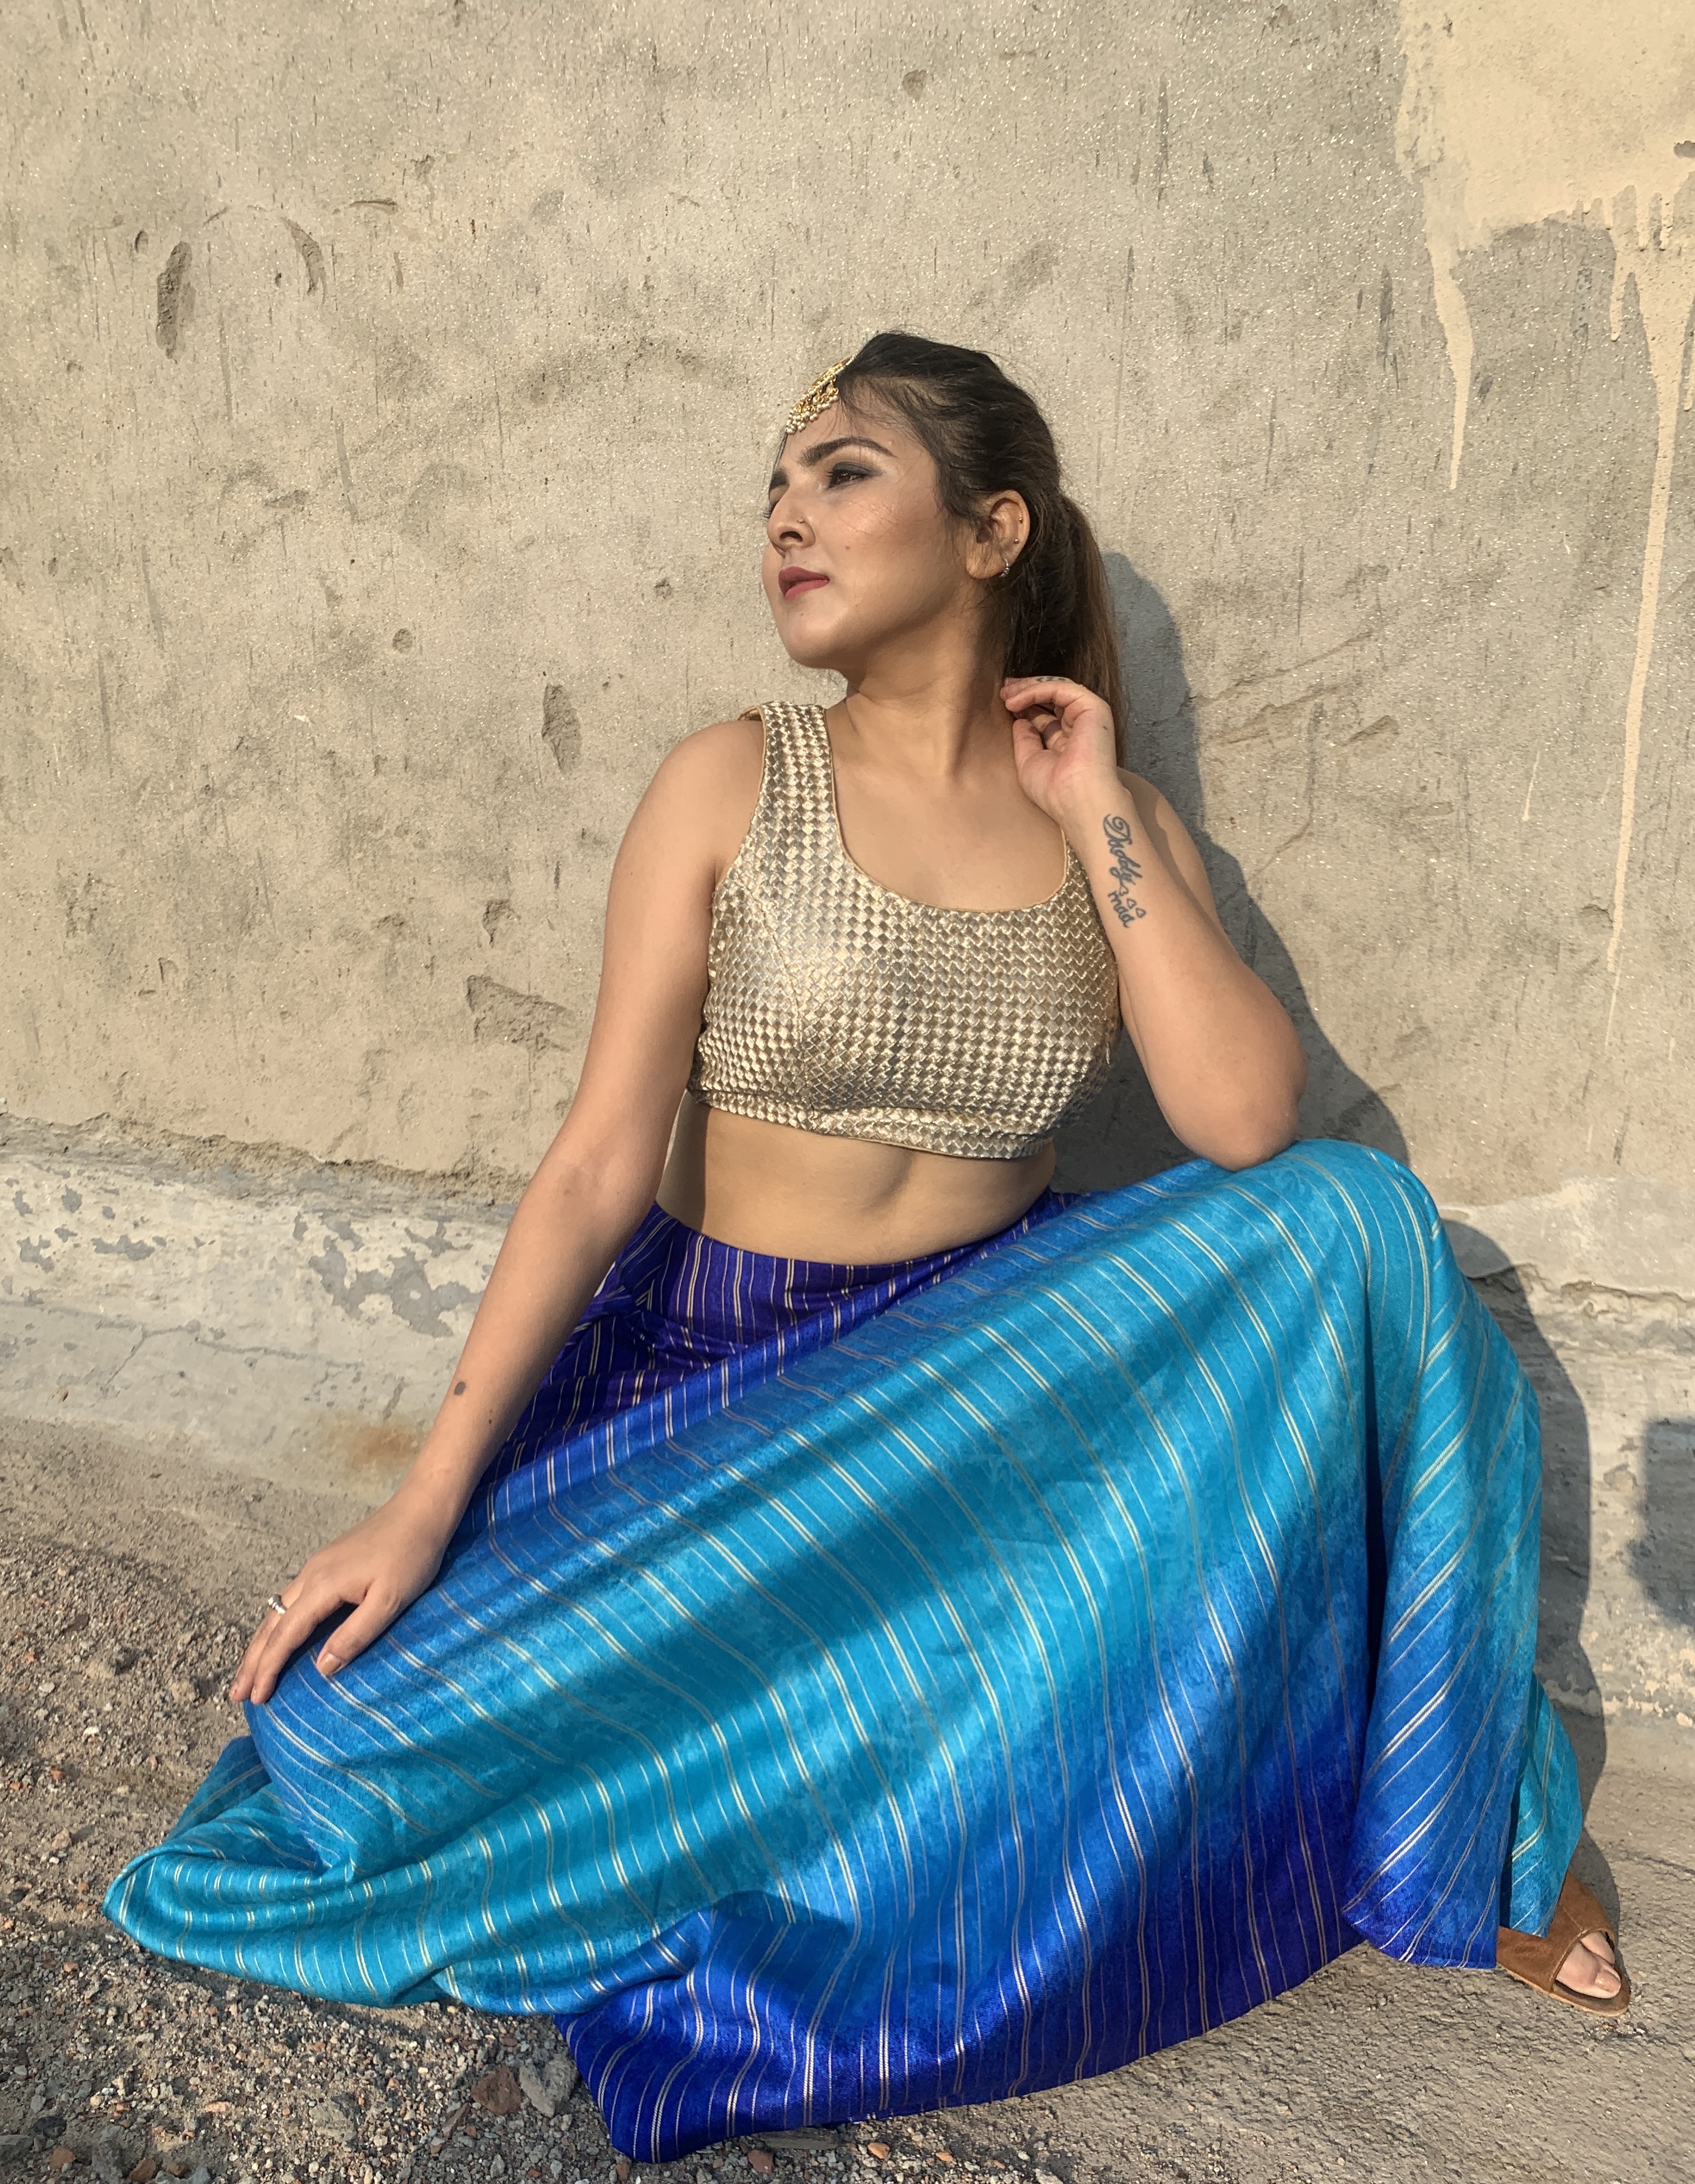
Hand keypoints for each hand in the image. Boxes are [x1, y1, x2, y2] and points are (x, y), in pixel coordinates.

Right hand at [229, 1486, 457, 1705]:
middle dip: (252, 1660)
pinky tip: (280, 1637)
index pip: (286, 1634)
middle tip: (236, 1694)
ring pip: (277, 1611)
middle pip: (272, 1624)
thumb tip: (321, 1668)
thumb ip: (355, 1635)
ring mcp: (317, 1566)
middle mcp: (311, 1575)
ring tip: (250, 1673)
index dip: (269, 1668)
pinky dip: (277, 1625)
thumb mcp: (390, 1601)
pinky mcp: (327, 1563)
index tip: (255, 1697)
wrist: (420, 1510)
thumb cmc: (411, 1555)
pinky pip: (291, 1601)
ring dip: (262, 1643)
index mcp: (322, 1585)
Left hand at [1001, 676, 1121, 829]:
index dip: (1024, 706)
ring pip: (1056, 689)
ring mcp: (1088, 717)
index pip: (1045, 716)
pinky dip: (1036, 690)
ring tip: (1005, 693)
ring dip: (1028, 688)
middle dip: (1025, 691)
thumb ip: (1024, 739)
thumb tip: (1019, 719)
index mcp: (1067, 743)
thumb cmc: (1054, 790)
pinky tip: (1015, 699)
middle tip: (1003, 690)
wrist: (1076, 798)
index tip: (1004, 703)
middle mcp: (1078, 728)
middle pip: (1051, 699)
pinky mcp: (1093, 708)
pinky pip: (1061, 688)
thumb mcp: (1028, 762)